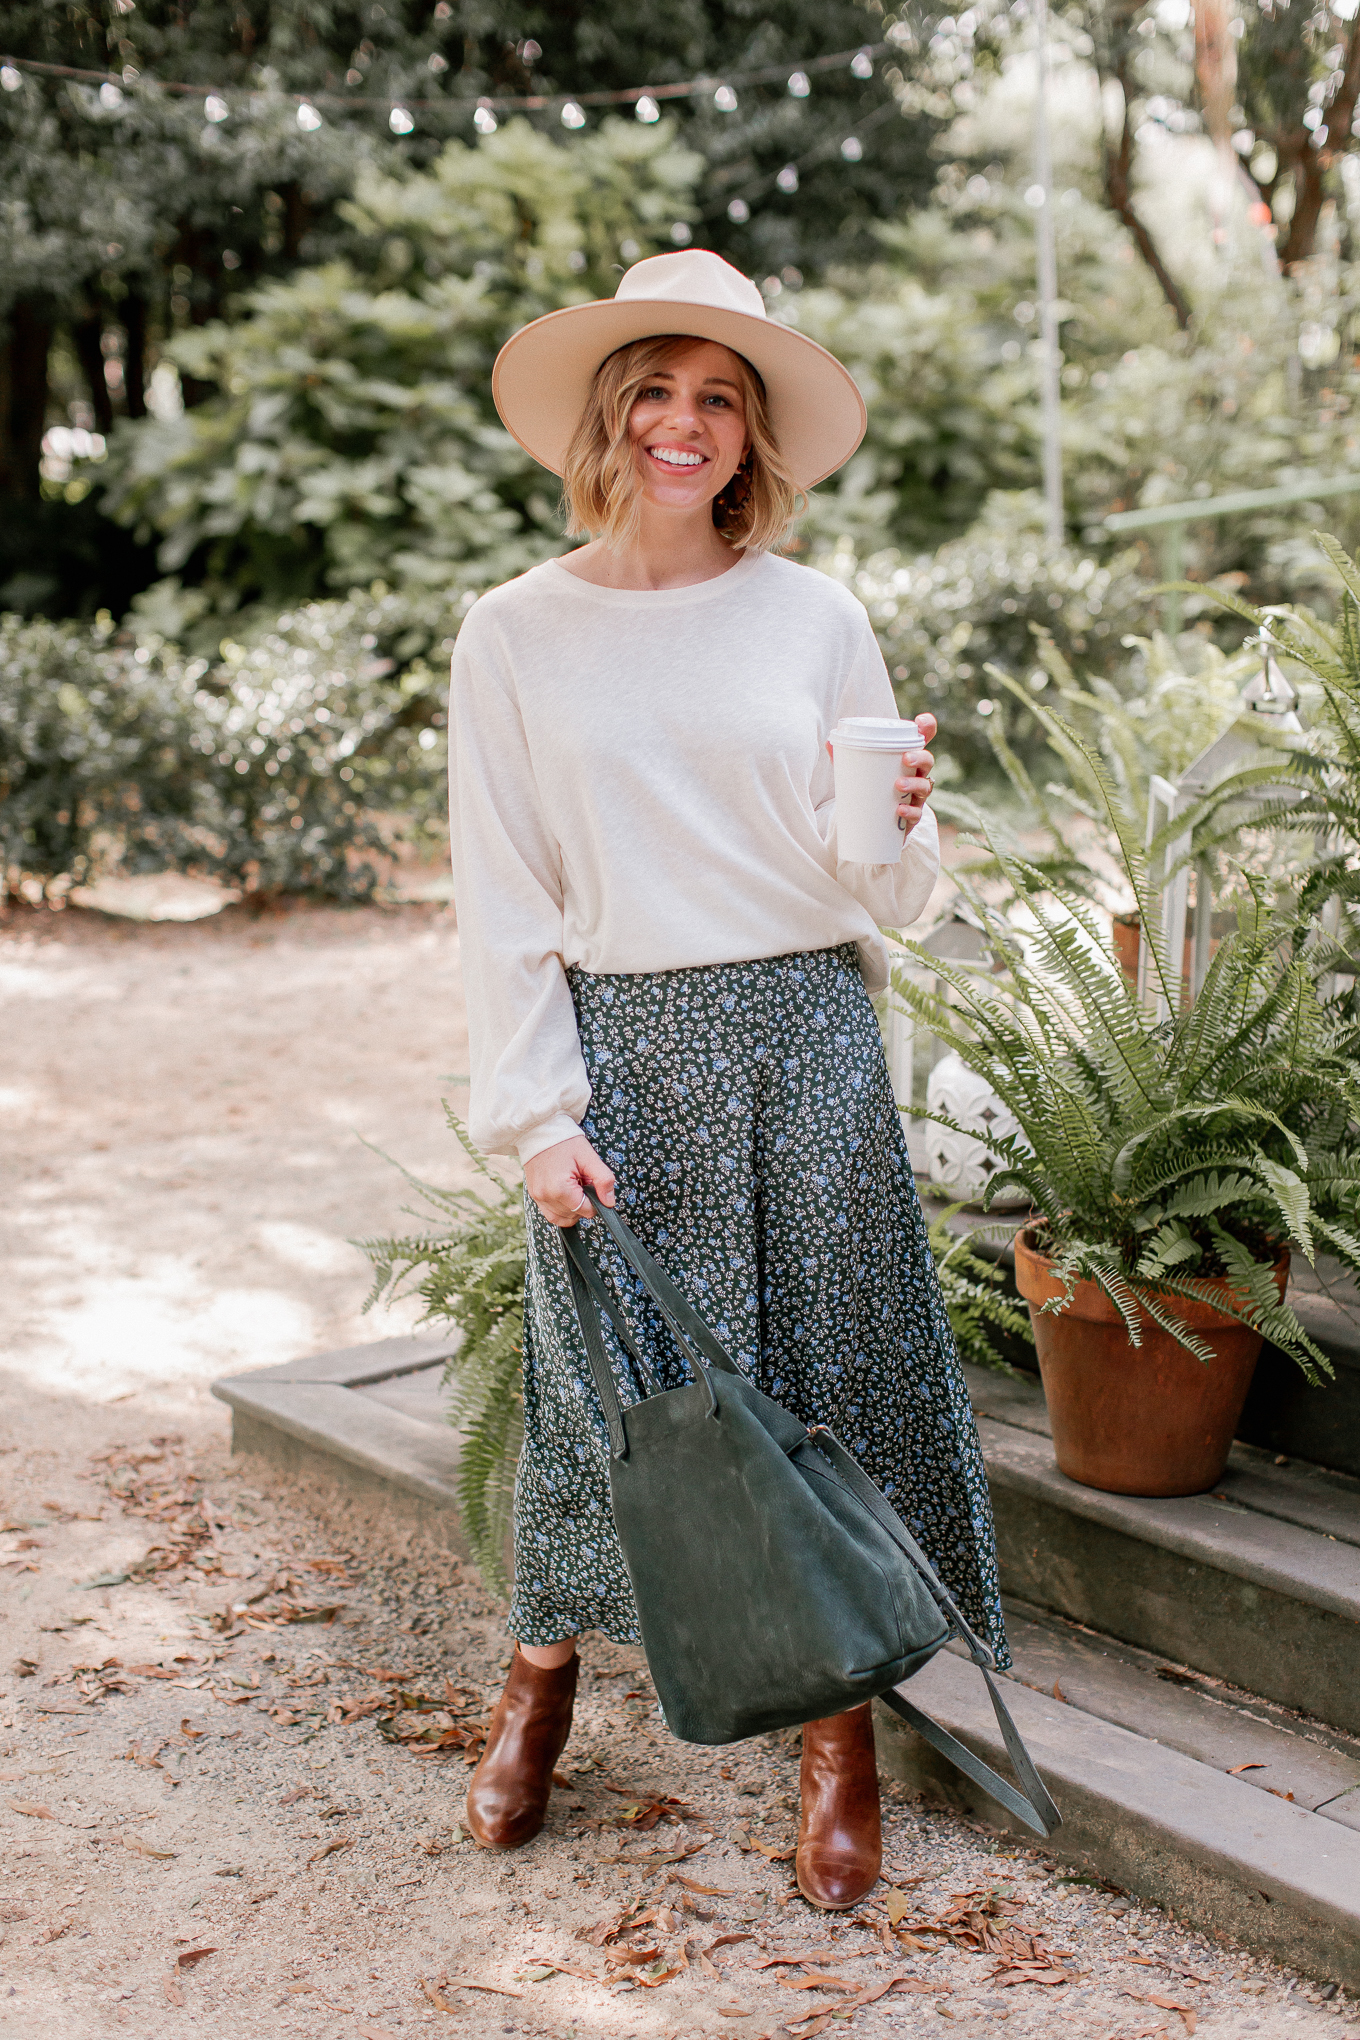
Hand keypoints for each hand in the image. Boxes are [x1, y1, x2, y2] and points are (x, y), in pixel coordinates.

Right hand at [523, 1135, 615, 1228]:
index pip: (585, 1210)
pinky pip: (550, 1214)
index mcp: (560, 1188)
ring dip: (573, 1208)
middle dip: (583, 1202)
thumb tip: (609, 1202)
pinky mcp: (534, 1195)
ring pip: (562, 1218)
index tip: (592, 1185)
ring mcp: (538, 1197)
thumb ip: (603, 1179)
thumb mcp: (589, 1157)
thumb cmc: (564, 1141)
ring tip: (574, 1187)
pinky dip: (562, 1209)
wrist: (540, 1130)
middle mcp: (546, 1196)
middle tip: (583, 1181)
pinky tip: (566, 1194)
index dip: (595, 1202)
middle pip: (574, 1215)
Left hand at [823, 710, 936, 836]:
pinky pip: (917, 814)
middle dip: (920, 758)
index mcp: (907, 758)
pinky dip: (910, 812)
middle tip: (906, 759)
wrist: (873, 823)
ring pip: (925, 787)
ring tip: (898, 785)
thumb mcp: (859, 771)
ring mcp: (916, 796)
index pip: (922, 739)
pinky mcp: (911, 816)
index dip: (927, 727)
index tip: (922, 722)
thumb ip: (847, 758)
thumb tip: (829, 742)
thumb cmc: (870, 788)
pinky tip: (900, 810)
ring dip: (915, 784)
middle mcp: (917, 774)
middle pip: (927, 761)